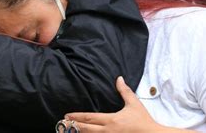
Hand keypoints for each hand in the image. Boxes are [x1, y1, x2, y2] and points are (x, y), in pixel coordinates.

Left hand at [65, 77, 191, 132]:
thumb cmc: (144, 121)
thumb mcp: (134, 104)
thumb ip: (124, 91)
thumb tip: (119, 78)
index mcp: (111, 120)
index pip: (89, 118)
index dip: (77, 116)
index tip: (67, 115)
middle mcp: (107, 131)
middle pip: (86, 129)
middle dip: (72, 126)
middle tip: (61, 123)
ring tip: (67, 131)